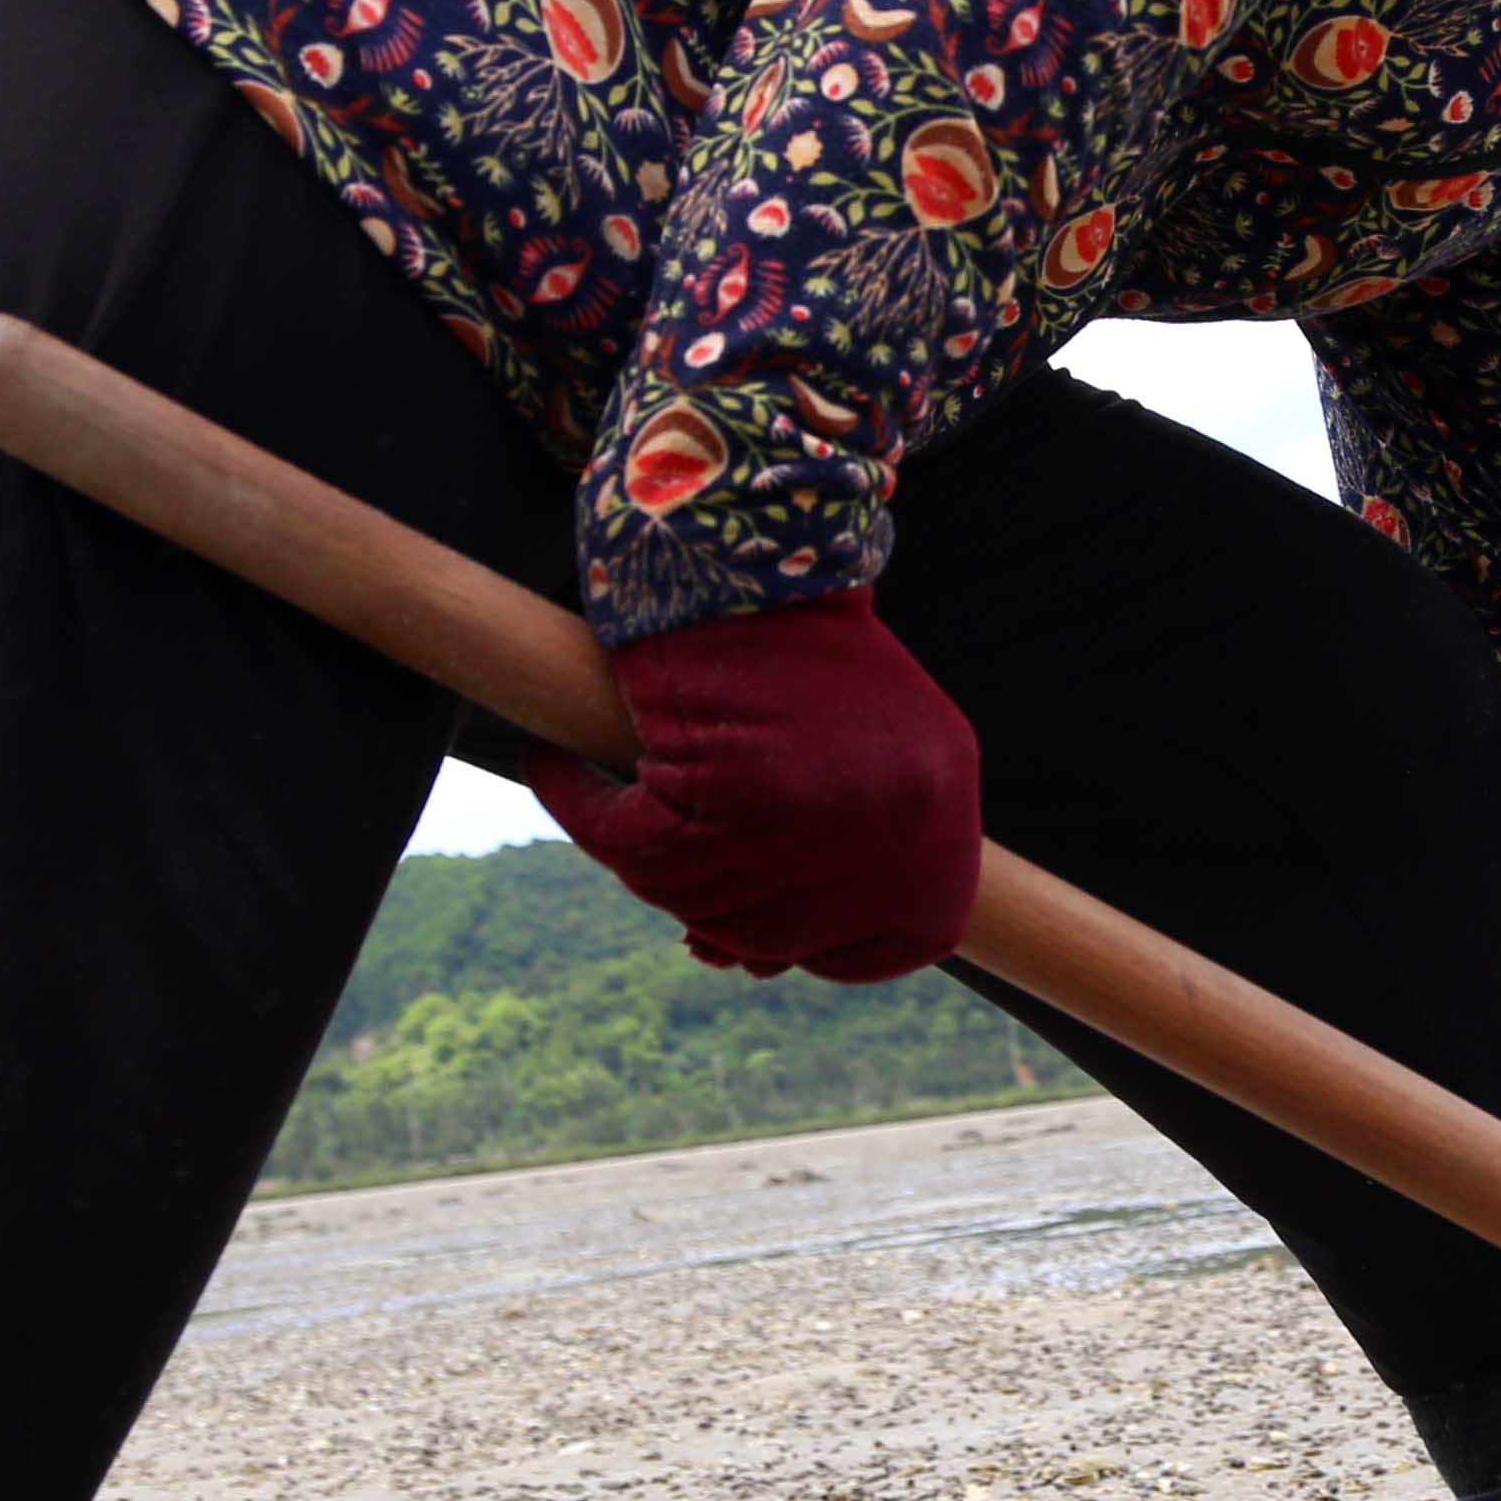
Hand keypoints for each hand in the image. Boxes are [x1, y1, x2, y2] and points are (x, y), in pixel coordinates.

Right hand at [530, 590, 983, 982]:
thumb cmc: (806, 639)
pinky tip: (555, 765)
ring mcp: (811, 822)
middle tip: (681, 868)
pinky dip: (580, 805)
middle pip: (780, 937)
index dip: (820, 943)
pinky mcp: (721, 792)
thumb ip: (853, 856)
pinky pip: (627, 844)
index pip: (888, 947)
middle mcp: (891, 835)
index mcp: (945, 830)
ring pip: (697, 902)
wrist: (751, 539)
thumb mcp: (884, 756)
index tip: (772, 923)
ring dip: (647, 864)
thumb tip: (759, 961)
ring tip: (624, 809)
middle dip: (723, 915)